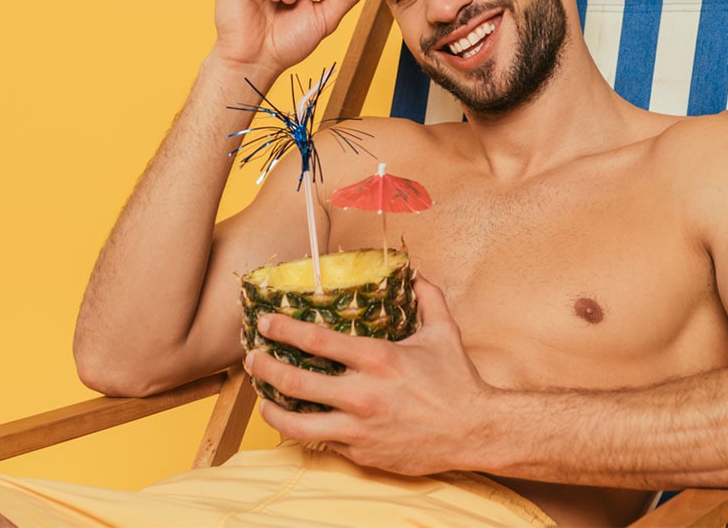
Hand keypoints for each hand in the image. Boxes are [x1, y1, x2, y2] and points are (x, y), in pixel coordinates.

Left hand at [245, 275, 494, 474]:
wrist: (474, 432)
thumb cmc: (458, 381)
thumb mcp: (444, 332)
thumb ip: (427, 297)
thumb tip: (416, 272)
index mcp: (378, 359)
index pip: (317, 340)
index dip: (284, 329)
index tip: (265, 322)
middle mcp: (363, 395)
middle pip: (295, 381)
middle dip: (265, 368)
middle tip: (253, 360)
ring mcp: (359, 429)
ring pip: (297, 423)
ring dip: (272, 410)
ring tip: (263, 401)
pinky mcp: (362, 454)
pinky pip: (324, 443)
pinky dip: (308, 432)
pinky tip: (301, 423)